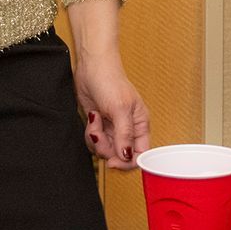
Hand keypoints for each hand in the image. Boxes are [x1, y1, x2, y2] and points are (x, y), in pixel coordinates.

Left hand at [74, 53, 150, 170]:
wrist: (91, 67)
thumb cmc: (110, 81)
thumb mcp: (120, 109)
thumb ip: (124, 135)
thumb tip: (127, 155)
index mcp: (140, 125)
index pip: (140, 155)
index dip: (127, 162)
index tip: (113, 161)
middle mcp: (128, 129)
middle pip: (119, 155)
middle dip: (106, 147)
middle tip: (100, 132)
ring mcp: (113, 128)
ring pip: (105, 150)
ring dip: (96, 139)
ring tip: (96, 120)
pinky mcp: (100, 125)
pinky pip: (95, 142)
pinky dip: (90, 134)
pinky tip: (93, 118)